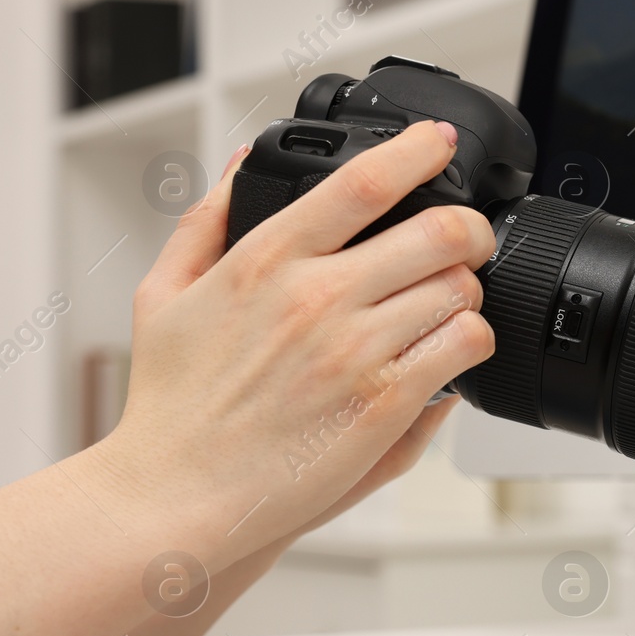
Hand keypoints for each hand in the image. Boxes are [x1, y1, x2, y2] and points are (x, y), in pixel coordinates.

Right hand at [85, 122, 496, 569]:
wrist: (176, 493)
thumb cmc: (170, 404)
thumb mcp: (163, 294)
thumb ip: (207, 219)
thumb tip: (243, 162)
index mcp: (266, 260)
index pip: (361, 183)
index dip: (417, 151)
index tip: (438, 141)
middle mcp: (316, 298)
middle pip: (437, 232)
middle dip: (469, 229)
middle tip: (470, 238)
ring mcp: (356, 351)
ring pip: (459, 289)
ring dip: (468, 289)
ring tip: (451, 302)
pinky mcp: (386, 403)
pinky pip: (462, 348)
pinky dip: (471, 341)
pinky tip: (451, 349)